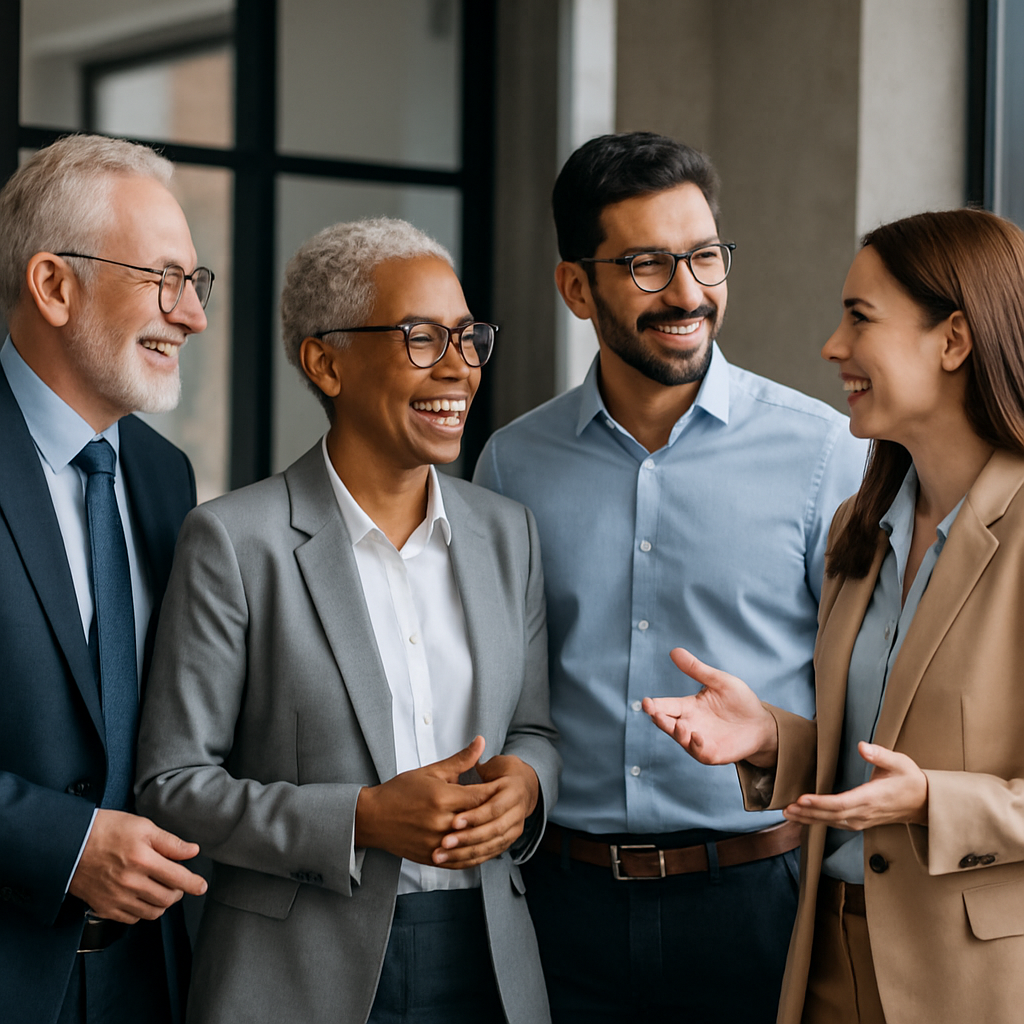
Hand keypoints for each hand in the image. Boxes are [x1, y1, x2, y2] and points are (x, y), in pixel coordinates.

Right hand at [69, 810, 206, 923]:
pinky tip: (141, 897)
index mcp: (143, 859)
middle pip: (167, 899)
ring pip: (151, 912)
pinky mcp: (104, 908)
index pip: (178, 878)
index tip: (201, 886)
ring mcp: (116, 898)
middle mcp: (130, 883)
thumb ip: (170, 842)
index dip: (194, 884)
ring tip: (160, 889)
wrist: (70, 844)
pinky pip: (131, 919)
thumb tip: (193, 851)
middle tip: (177, 882)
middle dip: (178, 892)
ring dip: (162, 903)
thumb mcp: (142, 826)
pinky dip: (142, 911)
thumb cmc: (107, 830)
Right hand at [355, 736, 495, 865]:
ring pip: (473, 843)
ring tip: (499, 827)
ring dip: (487, 836)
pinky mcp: (432, 857)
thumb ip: (460, 760)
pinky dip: (474, 854)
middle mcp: (441, 822)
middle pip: (479, 819)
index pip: (480, 796)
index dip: (496, 791)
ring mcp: (436, 842)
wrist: (373, 817)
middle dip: (495, 813)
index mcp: (442, 798)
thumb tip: (481, 742)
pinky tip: (482, 846)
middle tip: (509, 806)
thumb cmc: (400, 791)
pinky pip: (461, 860)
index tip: (507, 787)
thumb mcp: (430, 771)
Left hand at [435, 754, 539, 867]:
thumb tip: (476, 740)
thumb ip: (473, 758)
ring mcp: (515, 827)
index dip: (472, 815)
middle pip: (491, 829)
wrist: (528, 786)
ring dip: (464, 853)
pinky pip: (490, 854)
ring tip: (441, 855)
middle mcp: (517, 811)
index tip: (452, 821)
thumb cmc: (507, 773)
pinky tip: (451, 861)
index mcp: (512, 790)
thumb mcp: (493, 764)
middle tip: (444, 842)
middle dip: (467, 837)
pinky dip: (471, 860)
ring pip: (490, 846)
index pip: (491, 806)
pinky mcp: (508, 839)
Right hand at [642, 647, 778, 766]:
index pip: (665, 705)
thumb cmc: (740, 701)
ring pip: (679, 738)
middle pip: (667, 723)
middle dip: (659, 719)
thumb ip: (696, 669)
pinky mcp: (711, 753)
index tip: (645, 702)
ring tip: (679, 725)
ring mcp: (698, 740)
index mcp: (688, 706)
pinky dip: (695, 745)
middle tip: (653, 712)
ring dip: (676, 732)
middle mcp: (689, 724)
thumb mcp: (719, 681)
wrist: (761, 723)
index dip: (654, 705)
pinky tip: (696, 736)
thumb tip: (674, 651)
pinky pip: (698, 751)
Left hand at [783, 742, 927, 828]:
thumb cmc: (910, 780)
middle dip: (807, 812)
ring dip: (809, 819)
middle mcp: (865, 812)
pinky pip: (836, 823)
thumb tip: (863, 746)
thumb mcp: (899, 762)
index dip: (821, 802)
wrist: (924, 802)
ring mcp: (862, 820)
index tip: (802, 798)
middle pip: (832, 815)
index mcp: (872, 798)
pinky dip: (818, 821)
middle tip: (786, 808)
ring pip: (832, 822)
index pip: (842, 803)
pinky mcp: (860, 821)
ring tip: (789, 814)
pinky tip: (804, 818)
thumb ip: (880, 755)